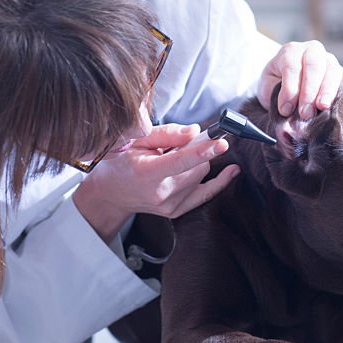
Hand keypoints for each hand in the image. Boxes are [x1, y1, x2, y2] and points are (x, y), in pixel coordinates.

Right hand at [71, 123, 240, 242]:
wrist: (111, 194)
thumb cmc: (121, 163)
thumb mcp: (136, 141)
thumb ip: (166, 134)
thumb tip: (195, 132)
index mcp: (147, 174)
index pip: (180, 162)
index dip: (203, 151)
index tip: (221, 143)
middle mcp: (161, 193)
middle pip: (197, 167)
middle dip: (197, 151)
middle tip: (181, 144)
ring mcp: (170, 206)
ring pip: (201, 176)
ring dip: (198, 162)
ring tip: (177, 158)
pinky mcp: (177, 211)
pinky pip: (206, 193)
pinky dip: (218, 180)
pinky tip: (231, 171)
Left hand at [257, 41, 342, 119]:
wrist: (285, 84)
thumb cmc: (276, 85)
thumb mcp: (268, 87)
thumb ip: (276, 95)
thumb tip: (288, 111)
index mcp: (291, 51)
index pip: (292, 65)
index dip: (289, 88)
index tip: (285, 109)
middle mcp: (312, 52)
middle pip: (314, 65)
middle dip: (309, 91)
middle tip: (305, 113)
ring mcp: (329, 61)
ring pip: (332, 71)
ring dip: (328, 91)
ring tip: (322, 108)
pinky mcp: (342, 74)